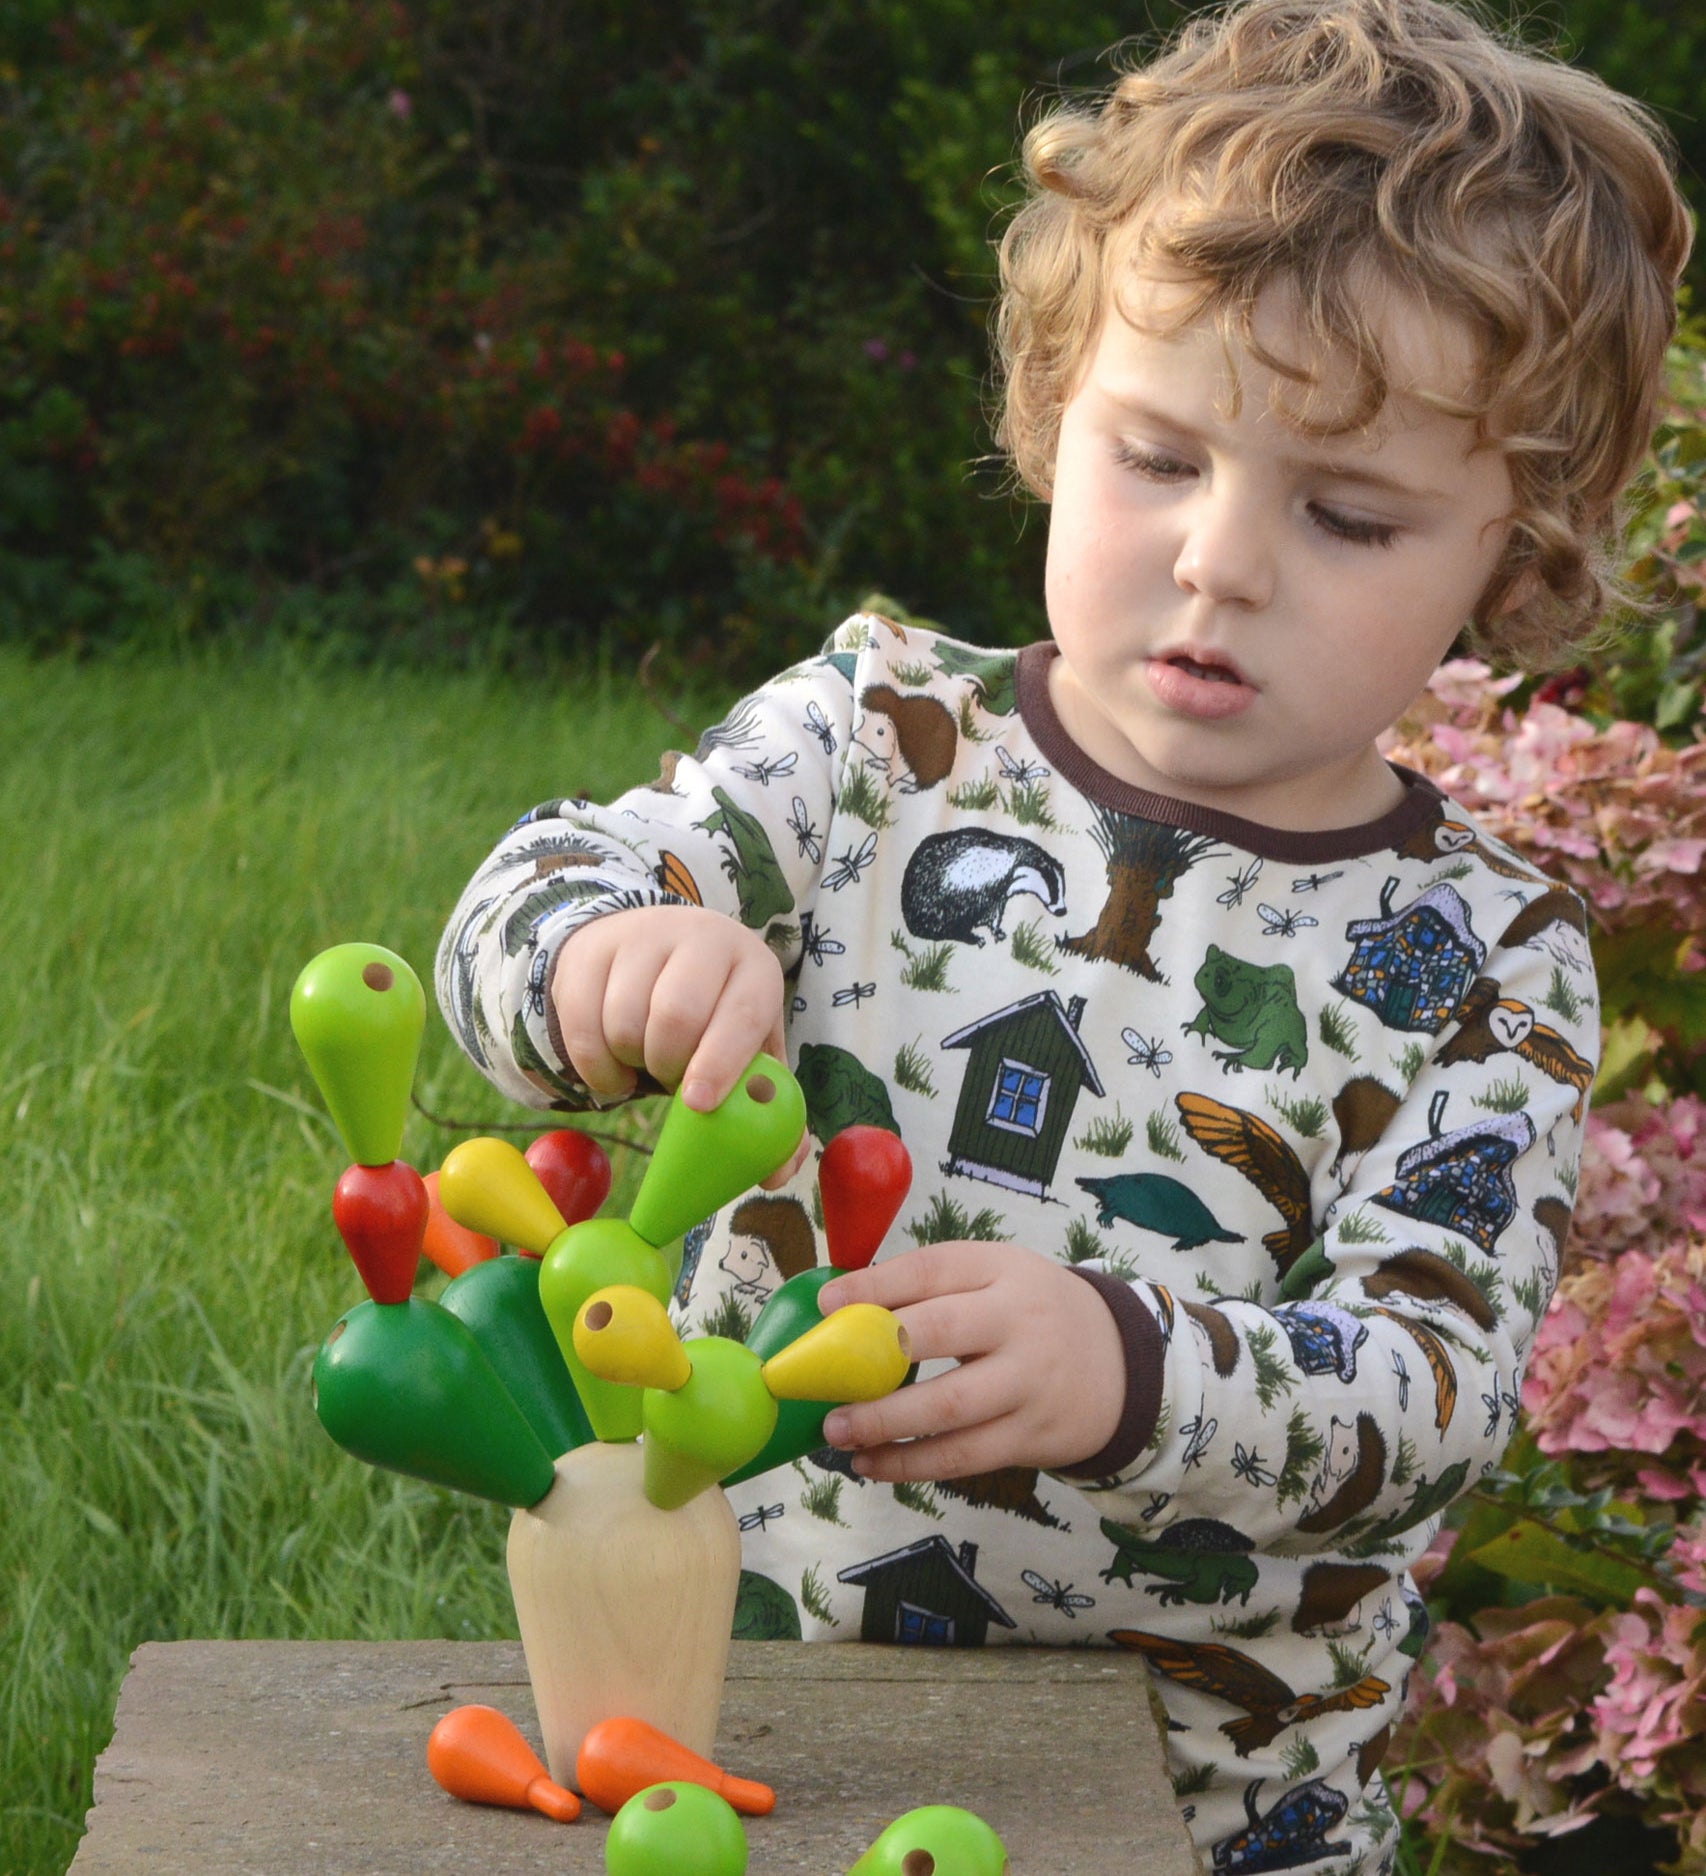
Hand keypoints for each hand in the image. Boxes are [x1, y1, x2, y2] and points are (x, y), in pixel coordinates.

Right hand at [552, 906, 806, 1186]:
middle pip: (674, 1017)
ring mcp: (641, 939)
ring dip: (631, 1063)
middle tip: (673, 1082)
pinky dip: (596, 1066)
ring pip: (623, 1023)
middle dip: (669, 1066)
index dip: (721, 1063)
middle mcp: (701, 940)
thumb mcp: (749, 1048)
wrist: (656, 949)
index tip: (699, 1104)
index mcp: (753, 967)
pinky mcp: (590, 952)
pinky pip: (582, 1027)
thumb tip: (775, 1176)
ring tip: (647, 1062)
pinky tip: (615, 1064)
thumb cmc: (714, 1016)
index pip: (741, 1014)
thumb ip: (768, 1111)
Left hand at [816, 1241, 1126, 1479]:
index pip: (932, 1270)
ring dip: (883, 1423)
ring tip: (836, 1431)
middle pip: (941, 1333)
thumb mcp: (997, 1276)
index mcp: (1002, 1269)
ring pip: (948, 1407)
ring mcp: (1029, 1382)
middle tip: (822, 1378)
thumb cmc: (1032, 1312)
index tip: (826, 1305)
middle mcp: (1019, 1321)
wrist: (1121, 1363)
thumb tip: (842, 1308)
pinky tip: (870, 1464)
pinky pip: (962, 1456)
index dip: (874, 1285)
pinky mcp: (1031, 1436)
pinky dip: (909, 1464)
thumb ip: (932, 1287)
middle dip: (874, 1355)